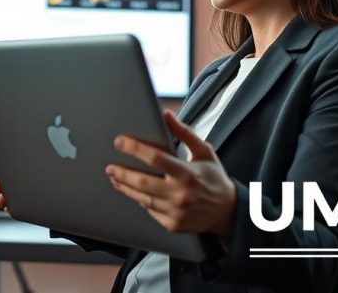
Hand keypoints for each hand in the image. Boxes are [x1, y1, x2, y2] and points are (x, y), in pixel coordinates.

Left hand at [107, 111, 236, 235]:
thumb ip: (184, 132)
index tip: (120, 142)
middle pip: (142, 182)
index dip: (135, 149)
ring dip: (125, 187)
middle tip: (110, 166)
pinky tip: (132, 192)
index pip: (155, 159)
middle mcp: (180, 194)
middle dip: (122, 172)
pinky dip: (139, 200)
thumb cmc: (214, 178)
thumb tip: (166, 114)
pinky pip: (149, 211)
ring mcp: (176, 212)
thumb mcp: (204, 151)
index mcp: (188, 173)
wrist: (227, 212)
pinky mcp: (172, 224)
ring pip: (142, 199)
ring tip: (114, 177)